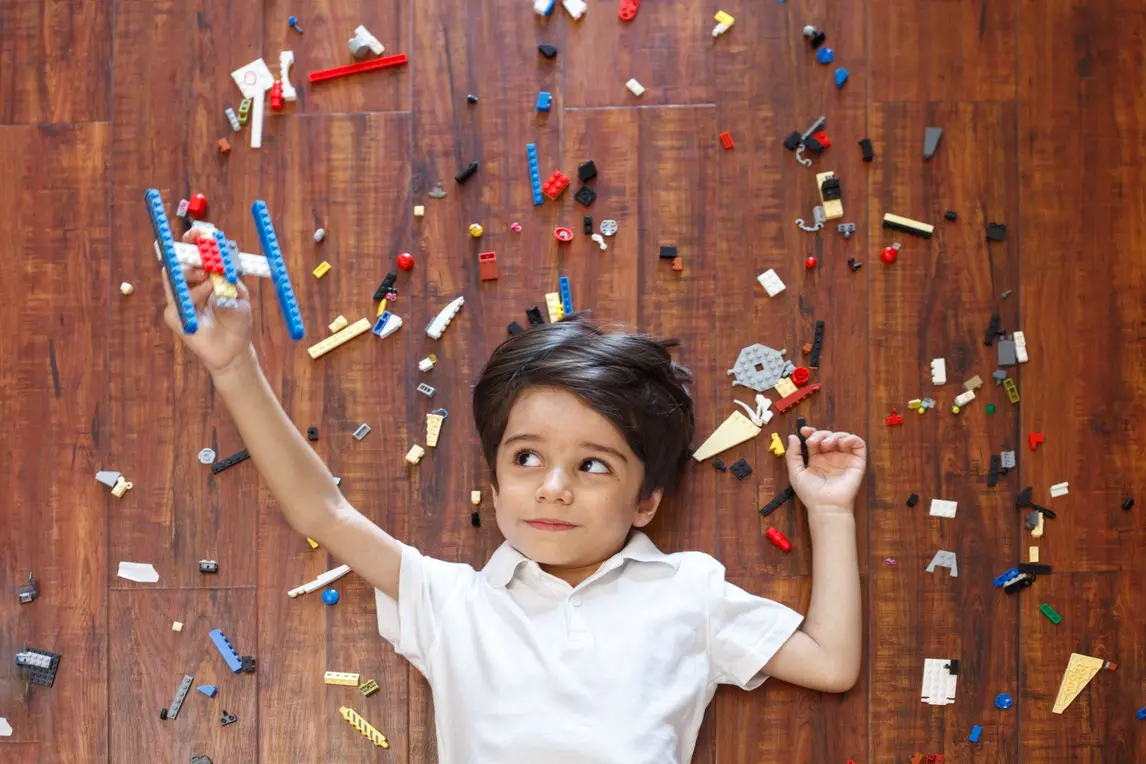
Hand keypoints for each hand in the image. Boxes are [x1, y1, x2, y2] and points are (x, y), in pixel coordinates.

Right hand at [161, 226, 254, 377]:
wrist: (235, 348)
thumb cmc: (237, 318)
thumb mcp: (239, 294)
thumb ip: (229, 277)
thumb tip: (220, 262)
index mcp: (204, 275)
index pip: (192, 252)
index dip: (192, 240)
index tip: (197, 233)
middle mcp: (188, 284)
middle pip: (178, 260)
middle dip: (189, 255)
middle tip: (205, 258)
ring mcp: (179, 299)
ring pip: (173, 276)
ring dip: (192, 275)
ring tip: (211, 283)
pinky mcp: (174, 316)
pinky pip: (176, 300)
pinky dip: (193, 296)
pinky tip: (207, 300)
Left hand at [784, 427, 866, 514]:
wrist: (825, 505)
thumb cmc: (810, 493)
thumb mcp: (796, 472)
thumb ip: (793, 455)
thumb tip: (792, 437)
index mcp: (817, 458)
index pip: (816, 439)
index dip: (811, 432)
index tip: (804, 431)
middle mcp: (831, 457)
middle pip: (828, 436)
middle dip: (820, 434)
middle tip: (813, 442)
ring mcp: (844, 458)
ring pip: (843, 437)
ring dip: (834, 435)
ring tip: (826, 444)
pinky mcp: (857, 462)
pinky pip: (859, 444)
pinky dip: (851, 438)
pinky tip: (841, 443)